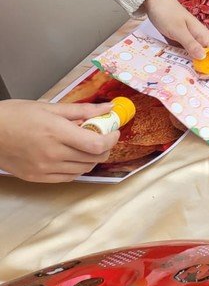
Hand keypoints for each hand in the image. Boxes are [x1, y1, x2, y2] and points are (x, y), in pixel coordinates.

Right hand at [0, 100, 118, 181]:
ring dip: (92, 158)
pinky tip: (74, 157)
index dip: (112, 139)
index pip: (96, 144)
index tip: (114, 131)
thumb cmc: (15, 115)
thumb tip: (108, 107)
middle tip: (104, 136)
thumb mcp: (50, 107)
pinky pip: (67, 178)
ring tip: (88, 146)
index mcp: (57, 133)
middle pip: (93, 158)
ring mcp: (44, 169)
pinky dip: (77, 168)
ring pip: (83, 169)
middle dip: (105, 147)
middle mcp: (52, 154)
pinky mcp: (37, 178)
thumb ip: (82, 110)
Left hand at [141, 0, 208, 78]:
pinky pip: (189, 57)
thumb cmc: (167, 12)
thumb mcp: (178, 29)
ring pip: (202, 60)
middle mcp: (202, 41)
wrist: (156, 1)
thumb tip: (203, 58)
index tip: (203, 77)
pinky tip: (180, 70)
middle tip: (199, 80)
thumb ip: (190, 43)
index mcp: (205, 36)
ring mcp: (193, 43)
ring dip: (199, 70)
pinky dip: (188, 65)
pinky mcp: (183, 44)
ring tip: (189, 79)